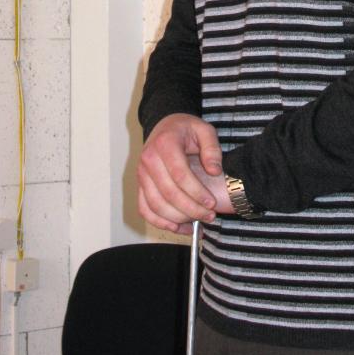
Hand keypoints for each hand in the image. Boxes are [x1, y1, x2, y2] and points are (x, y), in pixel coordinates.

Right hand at [137, 113, 223, 234]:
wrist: (164, 126)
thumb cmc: (185, 129)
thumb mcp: (204, 130)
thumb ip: (212, 149)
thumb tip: (214, 171)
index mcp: (164, 143)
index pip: (180, 175)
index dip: (196, 192)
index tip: (212, 203)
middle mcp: (148, 159)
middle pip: (168, 193)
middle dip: (191, 209)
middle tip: (209, 215)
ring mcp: (141, 173)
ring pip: (155, 205)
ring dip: (177, 219)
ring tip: (198, 222)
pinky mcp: (139, 185)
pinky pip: (145, 209)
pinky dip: (160, 223)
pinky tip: (179, 228)